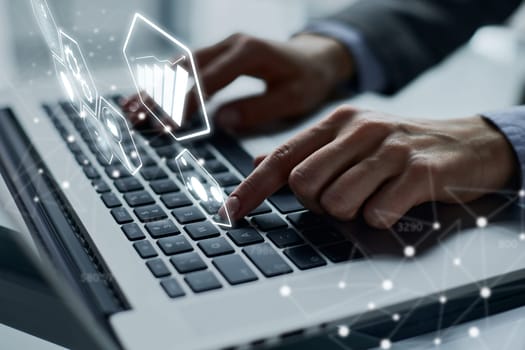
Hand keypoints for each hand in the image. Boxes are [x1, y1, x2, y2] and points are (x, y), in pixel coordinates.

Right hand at [121, 33, 353, 130]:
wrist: (315, 58)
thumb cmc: (308, 79)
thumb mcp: (293, 98)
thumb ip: (258, 109)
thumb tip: (221, 120)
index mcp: (247, 53)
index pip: (206, 79)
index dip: (183, 103)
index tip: (165, 125)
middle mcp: (230, 44)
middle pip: (184, 68)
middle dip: (159, 95)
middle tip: (136, 118)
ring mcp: (223, 46)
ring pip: (180, 65)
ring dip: (156, 87)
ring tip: (132, 109)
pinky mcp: (220, 54)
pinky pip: (188, 67)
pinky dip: (166, 82)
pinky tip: (150, 96)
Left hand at [225, 106, 516, 227]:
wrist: (468, 143)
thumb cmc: (400, 147)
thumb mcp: (351, 139)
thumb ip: (306, 151)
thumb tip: (258, 161)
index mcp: (337, 122)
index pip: (282, 158)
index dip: (252, 188)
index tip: (230, 213)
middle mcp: (360, 130)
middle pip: (303, 184)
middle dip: (315, 203)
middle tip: (342, 196)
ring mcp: (390, 149)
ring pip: (336, 202)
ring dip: (350, 211)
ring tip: (373, 197)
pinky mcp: (419, 172)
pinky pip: (376, 213)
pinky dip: (380, 218)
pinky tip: (395, 202)